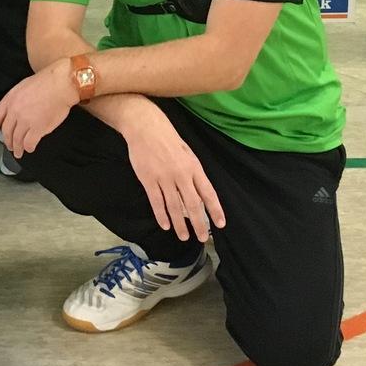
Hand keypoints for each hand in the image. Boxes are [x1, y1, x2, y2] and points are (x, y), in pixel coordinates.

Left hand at [0, 60, 77, 156]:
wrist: (60, 85)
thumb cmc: (46, 82)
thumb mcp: (23, 86)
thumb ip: (16, 100)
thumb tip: (15, 111)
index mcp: (10, 100)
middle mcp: (15, 111)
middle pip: (7, 132)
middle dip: (8, 142)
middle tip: (10, 147)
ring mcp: (26, 121)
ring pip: (17, 140)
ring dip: (17, 148)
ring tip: (19, 152)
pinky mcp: (38, 129)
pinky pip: (29, 143)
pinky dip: (29, 148)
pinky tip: (30, 149)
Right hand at [124, 113, 225, 242]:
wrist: (145, 127)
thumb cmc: (168, 138)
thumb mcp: (187, 152)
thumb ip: (192, 172)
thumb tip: (199, 193)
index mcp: (193, 167)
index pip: (208, 193)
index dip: (215, 210)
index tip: (220, 224)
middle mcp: (181, 174)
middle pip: (192, 204)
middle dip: (199, 223)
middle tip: (202, 238)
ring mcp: (164, 178)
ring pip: (174, 207)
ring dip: (180, 224)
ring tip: (184, 237)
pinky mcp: (148, 180)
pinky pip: (156, 202)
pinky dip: (161, 215)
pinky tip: (165, 225)